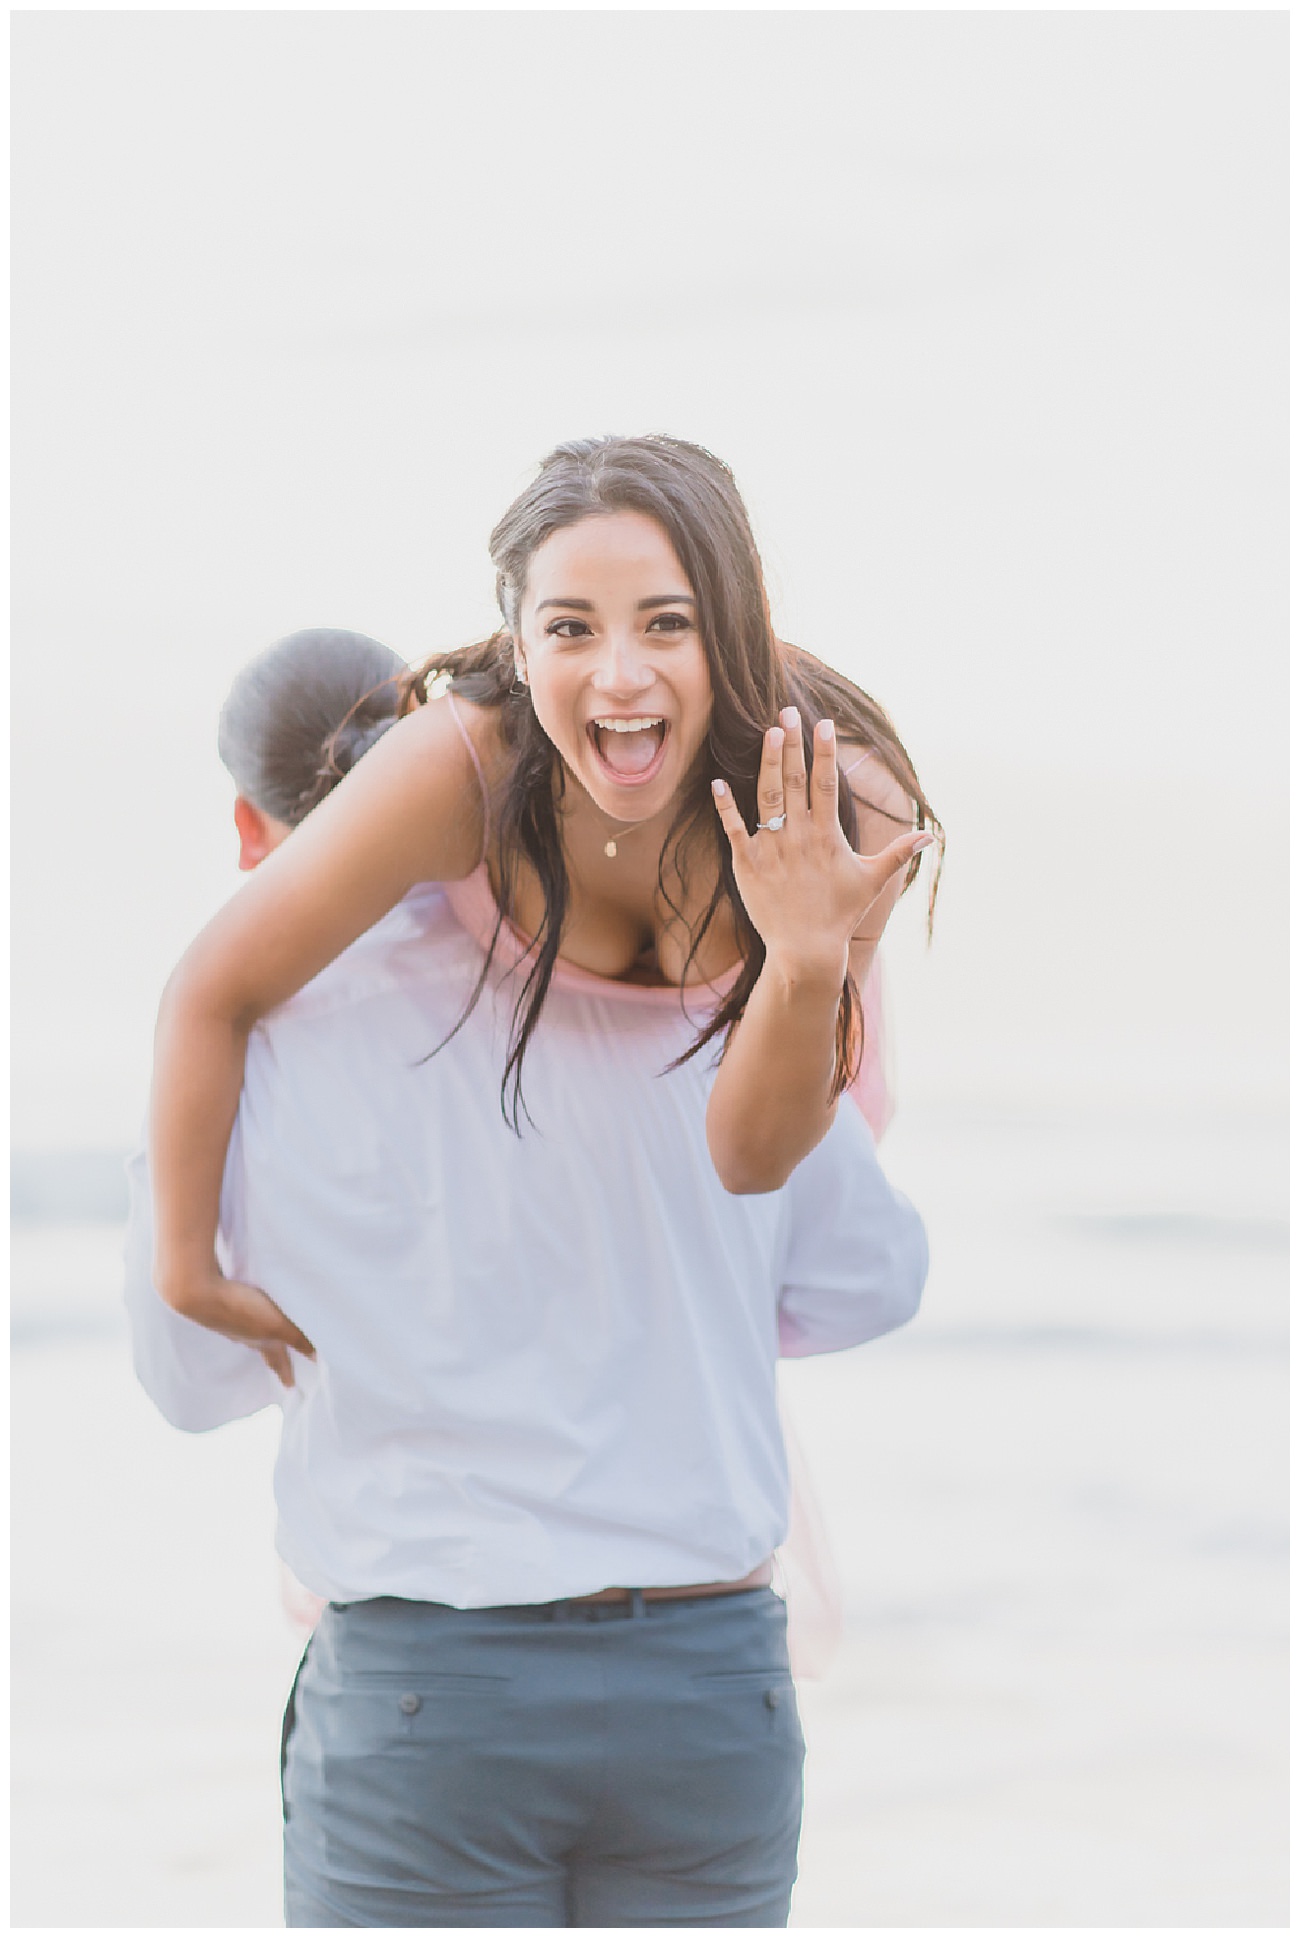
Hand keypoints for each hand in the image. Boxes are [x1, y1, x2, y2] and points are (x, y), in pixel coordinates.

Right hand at [157, 1259, 315, 1389]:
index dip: (286, 1371)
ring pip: (248, 1333)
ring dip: (258, 1337)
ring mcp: (229, 1322)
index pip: (277, 1359)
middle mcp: (243, 1334)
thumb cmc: (239, 1307)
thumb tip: (316, 1356)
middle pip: (262, 1348)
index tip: (290, 1385)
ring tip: (261, 1339)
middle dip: (273, 1357)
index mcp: (260, 1339)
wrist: (197, 1291)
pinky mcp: (219, 1305)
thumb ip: (297, 1338)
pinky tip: (240, 1312)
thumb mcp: (276, 1323)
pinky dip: (244, 1320)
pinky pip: (237, 1317)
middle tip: (279, 1368)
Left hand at [711, 710, 930, 981]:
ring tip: (768, 732)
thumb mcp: (873, 881)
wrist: (806, 950)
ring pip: (767, 797)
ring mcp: (772, 849)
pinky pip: (734, 830)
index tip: (824, 722)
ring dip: (766, 763)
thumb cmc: (839, 914)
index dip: (824, 752)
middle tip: (788, 711)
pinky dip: (726, 807)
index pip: (825, 784)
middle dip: (791, 744)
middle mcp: (799, 837)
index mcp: (827, 836)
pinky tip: (719, 782)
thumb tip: (931, 836)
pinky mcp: (748, 865)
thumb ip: (899, 853)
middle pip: (793, 781)